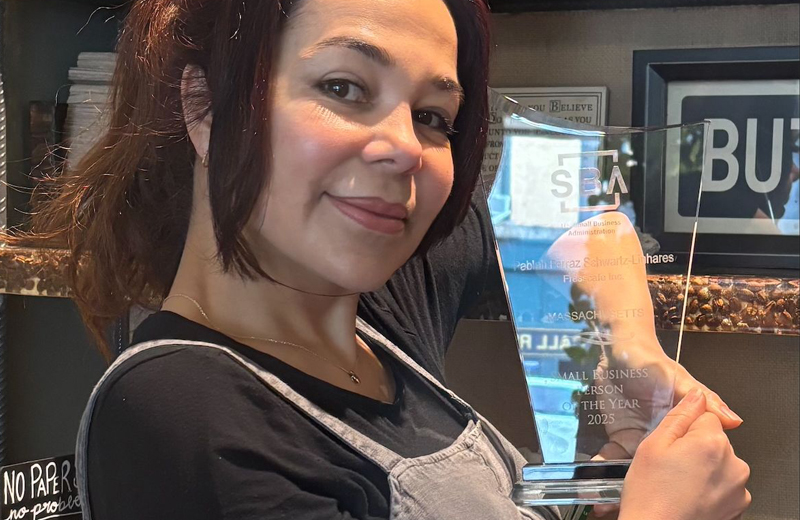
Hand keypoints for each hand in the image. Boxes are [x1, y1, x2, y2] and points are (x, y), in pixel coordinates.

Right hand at [616, 389, 750, 519]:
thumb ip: (679, 416)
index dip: (683, 429)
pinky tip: (689, 497)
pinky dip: (710, 489)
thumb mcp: (653, 445)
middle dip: (694, 448)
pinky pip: (725, 485)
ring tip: (677, 485)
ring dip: (703, 469)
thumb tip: (696, 396)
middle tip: (669, 467)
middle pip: (714, 440)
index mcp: (712, 442)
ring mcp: (739, 488)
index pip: (703, 416)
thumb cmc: (650, 494)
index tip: (670, 445)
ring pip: (719, 462)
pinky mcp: (738, 506)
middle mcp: (734, 464)